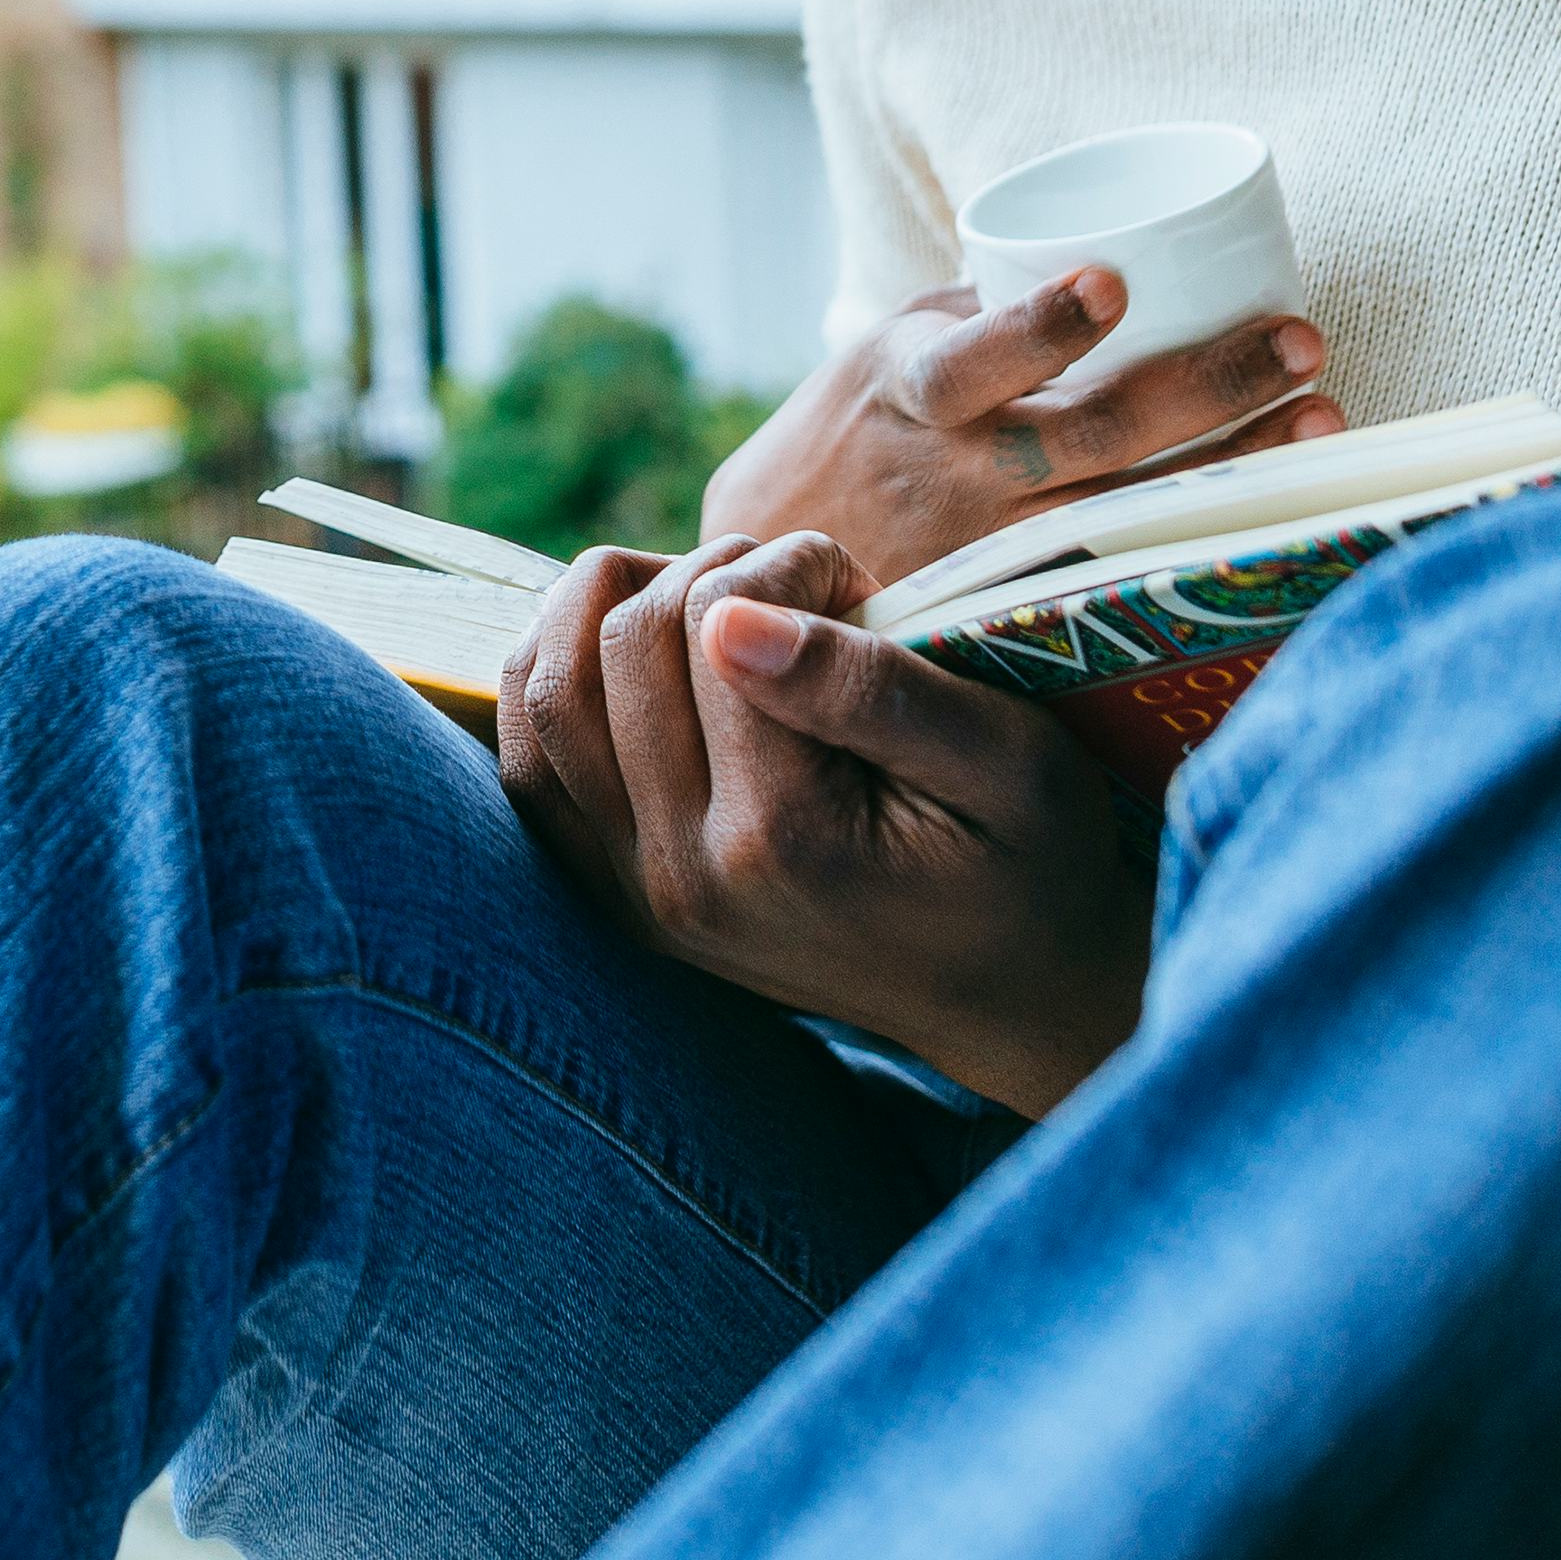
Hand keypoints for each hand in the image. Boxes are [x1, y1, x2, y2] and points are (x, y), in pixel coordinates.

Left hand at [499, 528, 1148, 1116]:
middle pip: (621, 642)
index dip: (789, 562)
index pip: (714, 624)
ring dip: (614, 605)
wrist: (1009, 996)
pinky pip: (530, 760)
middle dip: (709, 571)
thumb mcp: (1008, 761)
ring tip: (714, 603)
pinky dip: (555, 676)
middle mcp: (683, 875)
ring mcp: (633, 893)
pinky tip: (633, 651)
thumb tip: (729, 617)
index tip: (858, 582)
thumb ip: (868, 685)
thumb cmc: (1031, 861)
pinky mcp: (612, 895)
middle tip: (798, 588)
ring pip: (545, 688)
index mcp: (784, 839)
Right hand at [701, 275, 1339, 592]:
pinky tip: (1281, 520)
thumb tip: (1122, 256)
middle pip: (1089, 439)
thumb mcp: (896, 353)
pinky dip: (1204, 546)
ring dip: (1233, 466)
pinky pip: (1124, 574)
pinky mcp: (1016, 612)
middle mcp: (952, 479)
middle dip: (1205, 390)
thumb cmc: (861, 429)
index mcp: (910, 391)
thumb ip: (987, 316)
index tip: (1112, 283)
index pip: (971, 362)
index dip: (1039, 327)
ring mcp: (991, 556)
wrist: (767, 564)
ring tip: (1321, 417)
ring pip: (1127, 513)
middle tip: (1300, 342)